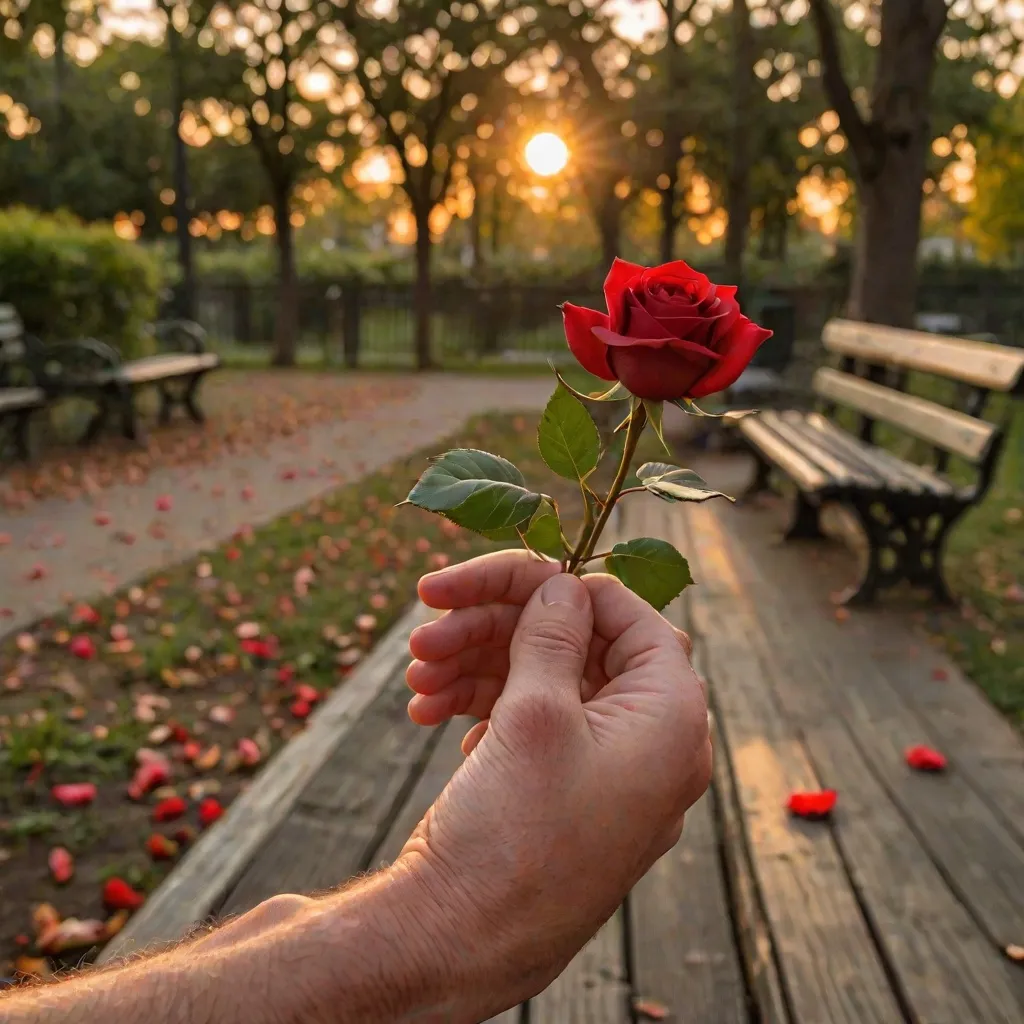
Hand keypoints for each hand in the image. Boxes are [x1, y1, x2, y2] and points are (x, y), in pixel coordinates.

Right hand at [397, 551, 711, 1017]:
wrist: (462, 943)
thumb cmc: (514, 833)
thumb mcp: (536, 713)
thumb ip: (554, 635)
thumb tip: (564, 587)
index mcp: (671, 718)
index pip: (629, 616)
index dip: (560, 589)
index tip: (492, 580)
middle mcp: (650, 744)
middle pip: (578, 647)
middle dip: (496, 629)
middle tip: (425, 628)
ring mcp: (606, 771)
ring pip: (546, 684)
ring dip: (476, 667)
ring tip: (415, 677)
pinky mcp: (564, 793)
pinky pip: (533, 725)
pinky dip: (484, 707)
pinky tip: (433, 715)